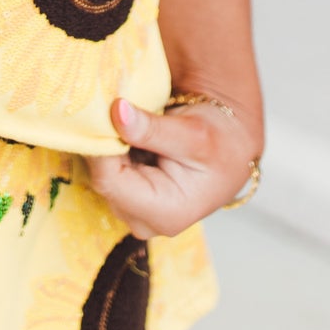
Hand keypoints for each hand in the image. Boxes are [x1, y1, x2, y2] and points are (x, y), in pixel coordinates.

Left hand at [85, 94, 259, 238]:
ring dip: (106, 144)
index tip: (104, 111)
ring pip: (100, 174)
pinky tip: (123, 130)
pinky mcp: (128, 198)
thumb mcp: (192, 133)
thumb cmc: (219, 145)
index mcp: (164, 214)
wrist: (229, 149)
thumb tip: (117, 111)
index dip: (101, 146)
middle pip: (102, 179)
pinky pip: (106, 170)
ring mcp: (134, 211)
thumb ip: (153, 128)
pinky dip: (111, 148)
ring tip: (122, 118)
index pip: (110, 181)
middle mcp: (144, 220)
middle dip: (102, 144)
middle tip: (111, 108)